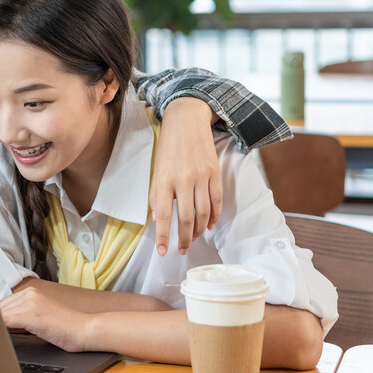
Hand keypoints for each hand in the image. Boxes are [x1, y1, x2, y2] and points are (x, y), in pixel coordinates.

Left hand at [0, 287, 88, 351]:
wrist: (85, 330)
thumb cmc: (65, 327)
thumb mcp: (40, 315)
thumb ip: (22, 313)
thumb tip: (0, 320)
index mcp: (31, 292)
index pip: (2, 303)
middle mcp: (29, 294)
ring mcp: (30, 302)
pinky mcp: (32, 314)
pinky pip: (5, 320)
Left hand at [152, 98, 221, 254]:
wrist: (186, 121)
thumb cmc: (167, 148)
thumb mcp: (156, 170)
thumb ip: (157, 195)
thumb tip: (160, 219)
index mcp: (163, 179)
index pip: (164, 215)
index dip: (163, 236)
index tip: (164, 252)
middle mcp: (183, 179)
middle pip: (186, 218)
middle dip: (184, 238)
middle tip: (182, 250)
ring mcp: (201, 176)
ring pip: (203, 212)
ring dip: (198, 230)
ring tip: (193, 238)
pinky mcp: (214, 172)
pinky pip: (216, 201)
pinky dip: (214, 216)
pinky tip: (208, 225)